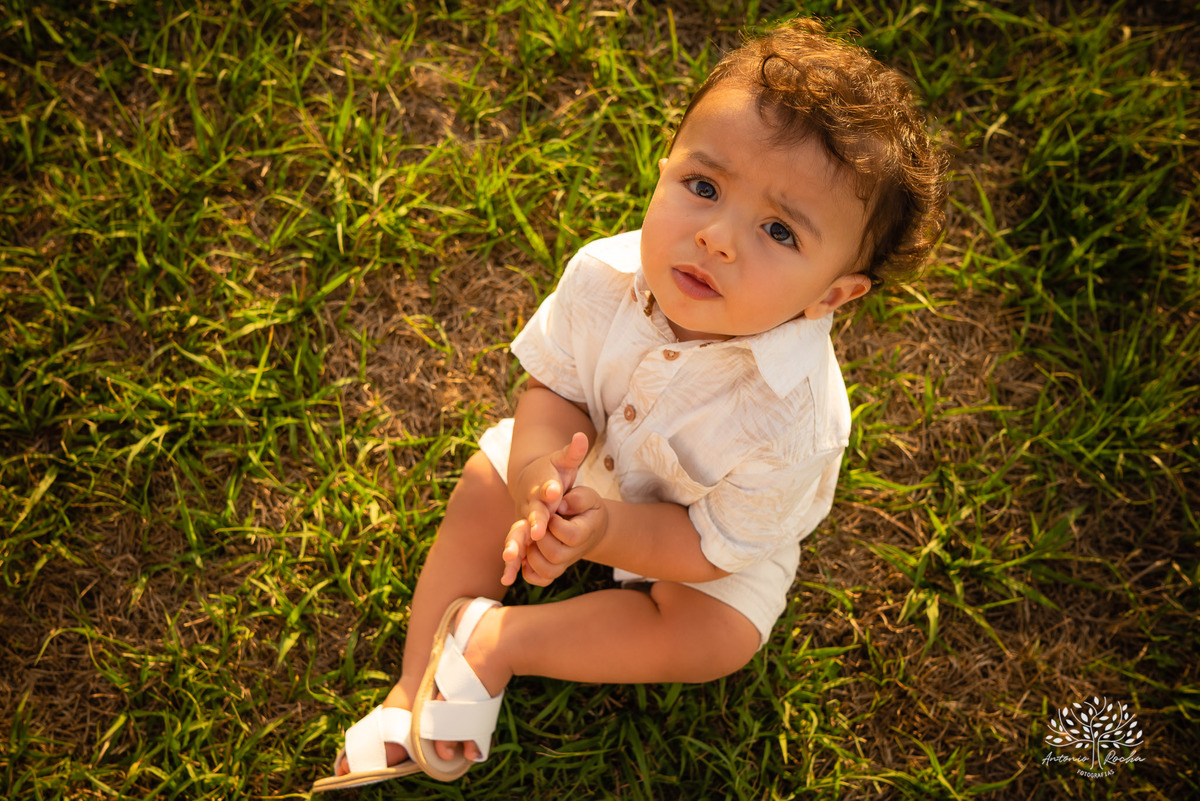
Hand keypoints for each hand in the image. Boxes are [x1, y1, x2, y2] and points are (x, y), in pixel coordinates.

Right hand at [501, 432, 588, 585]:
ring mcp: (523, 521)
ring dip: (514, 545)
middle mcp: (530, 505)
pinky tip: (507, 579)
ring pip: (517, 534)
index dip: (550, 489)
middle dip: (534, 521)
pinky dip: (510, 565)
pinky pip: (515, 551)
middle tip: (538, 531)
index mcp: (542, 487)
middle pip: (531, 514)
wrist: (529, 483)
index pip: (547, 488)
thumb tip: (581, 436)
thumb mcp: (563, 461)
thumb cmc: (551, 473)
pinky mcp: (520, 535)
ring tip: (510, 557)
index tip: (555, 491)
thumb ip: (572, 452)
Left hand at [520, 485, 608, 585]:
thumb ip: (578, 499)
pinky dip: (529, 571)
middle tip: (538, 526)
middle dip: (541, 538)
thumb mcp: (588, 497)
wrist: (589, 526)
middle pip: (555, 555)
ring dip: (532, 554)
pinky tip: (526, 554)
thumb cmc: (586, 508)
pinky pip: (541, 579)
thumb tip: (560, 506)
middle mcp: (575, 552)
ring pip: (547, 570)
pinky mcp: (553, 569)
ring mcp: (564, 563)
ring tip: (532, 538)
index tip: (552, 514)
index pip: (572, 536)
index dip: (557, 525)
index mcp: (585, 532)